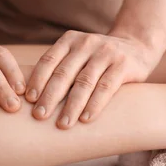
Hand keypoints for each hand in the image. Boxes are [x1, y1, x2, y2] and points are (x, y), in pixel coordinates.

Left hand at [25, 31, 158, 128]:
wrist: (137, 46)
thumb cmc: (98, 58)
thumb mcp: (78, 54)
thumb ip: (61, 67)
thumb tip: (30, 97)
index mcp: (70, 40)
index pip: (49, 60)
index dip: (37, 79)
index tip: (29, 99)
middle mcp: (86, 43)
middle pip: (64, 73)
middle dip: (50, 96)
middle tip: (39, 116)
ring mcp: (106, 53)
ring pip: (84, 82)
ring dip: (71, 105)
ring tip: (62, 124)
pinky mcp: (123, 65)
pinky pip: (106, 87)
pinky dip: (94, 104)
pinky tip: (85, 119)